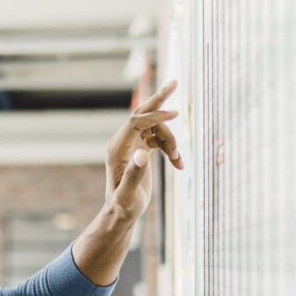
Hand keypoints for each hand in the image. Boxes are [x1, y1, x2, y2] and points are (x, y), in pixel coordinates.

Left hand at [105, 80, 181, 219]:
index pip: (136, 121)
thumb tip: (143, 154)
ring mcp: (131, 144)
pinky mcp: (140, 149)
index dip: (155, 116)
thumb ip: (134, 175)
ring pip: (157, 129)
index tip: (176, 114)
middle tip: (176, 82)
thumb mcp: (127, 195)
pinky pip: (159, 139)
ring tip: (179, 161)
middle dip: (159, 99)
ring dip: (172, 141)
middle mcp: (122, 142)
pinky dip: (171, 148)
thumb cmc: (123, 207)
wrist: (121, 213)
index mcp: (116, 148)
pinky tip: (179, 164)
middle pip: (142, 113)